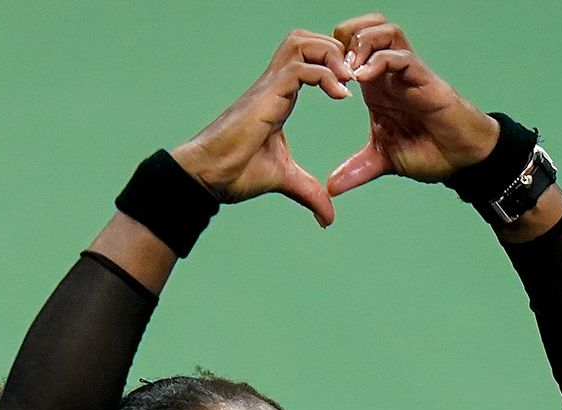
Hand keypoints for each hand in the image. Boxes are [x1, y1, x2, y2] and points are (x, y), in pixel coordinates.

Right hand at [171, 31, 354, 227]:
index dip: (333, 64)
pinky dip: (325, 75)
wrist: (207, 176)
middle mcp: (274, 85)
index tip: (352, 88)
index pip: (308, 59)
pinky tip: (340, 95)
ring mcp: (269, 87)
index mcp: (279, 96)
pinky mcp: (266, 95)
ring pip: (303, 43)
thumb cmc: (234, 173)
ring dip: (331, 55)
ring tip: (347, 80)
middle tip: (354, 77)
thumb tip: (328, 219)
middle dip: (336, 49)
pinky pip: (301, 69)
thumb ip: (309, 192)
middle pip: (306, 39)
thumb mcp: (284, 180)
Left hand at [327, 14, 499, 195]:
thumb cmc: (429, 151)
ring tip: (348, 69)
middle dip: (343, 37)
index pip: (350, 48)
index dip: (330, 55)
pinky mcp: (425, 79)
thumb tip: (331, 187)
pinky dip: (380, 60)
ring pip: (385, 31)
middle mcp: (391, 73)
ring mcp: (409, 73)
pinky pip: (402, 56)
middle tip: (331, 64)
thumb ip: (356, 170)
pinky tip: (363, 77)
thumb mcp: (383, 161)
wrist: (462, 160)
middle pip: (365, 28)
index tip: (316, 76)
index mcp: (376, 86)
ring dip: (362, 43)